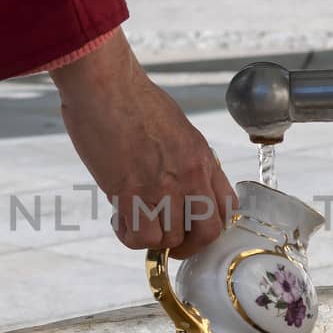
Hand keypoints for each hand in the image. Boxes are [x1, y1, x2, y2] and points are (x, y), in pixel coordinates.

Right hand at [50, 31, 237, 257]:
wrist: (105, 86)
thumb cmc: (134, 99)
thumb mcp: (177, 129)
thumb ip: (184, 160)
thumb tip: (178, 185)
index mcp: (203, 158)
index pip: (226, 209)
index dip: (211, 226)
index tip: (194, 228)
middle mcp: (188, 176)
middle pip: (204, 234)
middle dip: (187, 245)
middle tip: (168, 240)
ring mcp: (160, 187)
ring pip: (167, 239)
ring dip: (151, 238)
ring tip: (134, 220)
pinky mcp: (130, 193)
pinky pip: (138, 236)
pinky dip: (128, 236)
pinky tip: (119, 219)